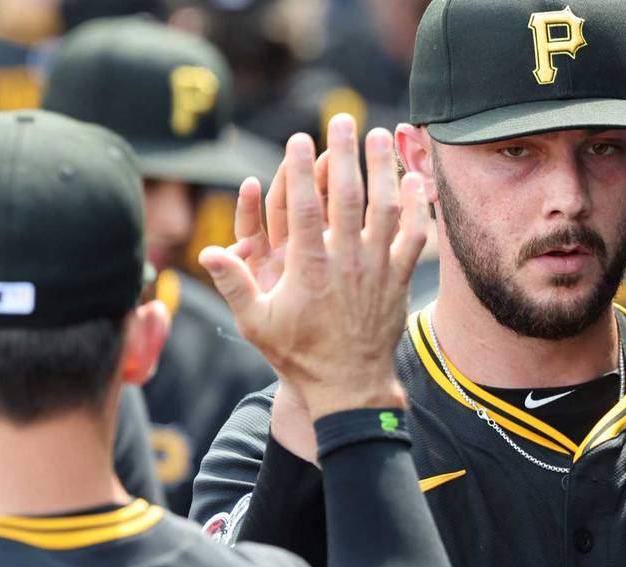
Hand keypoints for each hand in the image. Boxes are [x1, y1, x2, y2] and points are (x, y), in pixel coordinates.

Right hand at [199, 114, 428, 421]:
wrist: (348, 387)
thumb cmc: (298, 355)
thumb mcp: (257, 324)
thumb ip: (234, 285)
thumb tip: (207, 253)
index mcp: (310, 269)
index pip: (304, 208)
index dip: (301, 171)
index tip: (299, 140)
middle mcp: (347, 263)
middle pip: (348, 197)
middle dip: (345, 155)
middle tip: (343, 120)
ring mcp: (377, 270)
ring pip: (385, 210)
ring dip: (384, 170)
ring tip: (382, 136)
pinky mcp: (398, 280)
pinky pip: (414, 240)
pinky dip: (417, 209)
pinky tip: (417, 181)